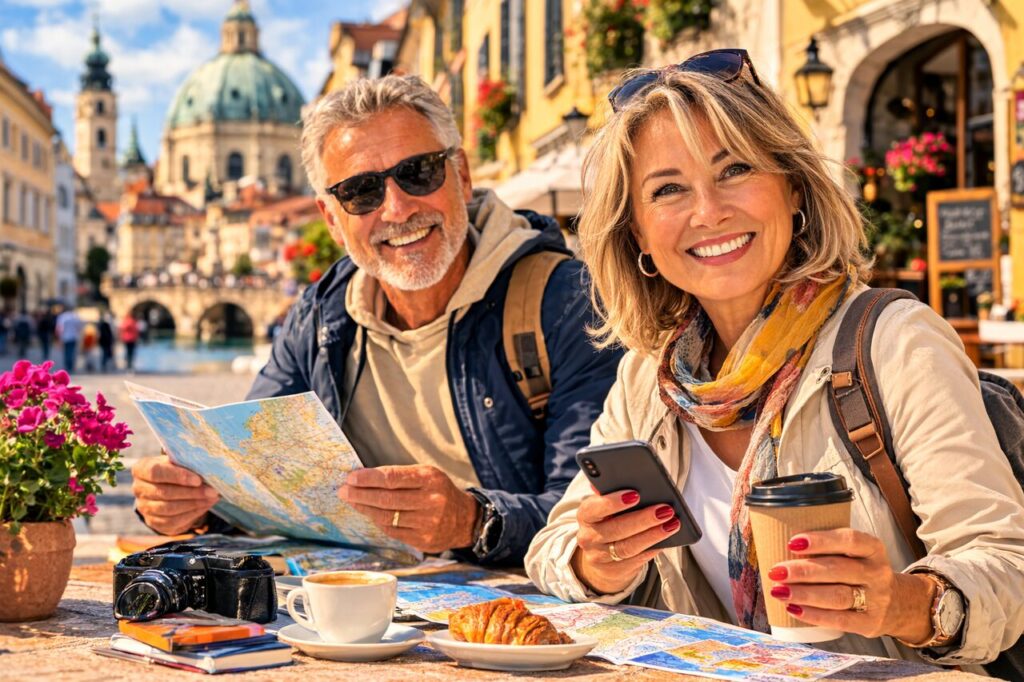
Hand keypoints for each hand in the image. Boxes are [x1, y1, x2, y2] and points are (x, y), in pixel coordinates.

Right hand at [131, 454, 218, 534]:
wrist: (169, 488)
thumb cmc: (175, 470)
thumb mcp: (178, 462)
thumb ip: (186, 463)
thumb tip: (207, 468)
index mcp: (142, 469)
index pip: (155, 472)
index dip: (178, 476)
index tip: (198, 480)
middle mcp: (138, 488)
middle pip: (164, 492)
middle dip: (191, 492)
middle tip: (212, 491)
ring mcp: (144, 507)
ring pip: (169, 508)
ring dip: (194, 503)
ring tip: (211, 498)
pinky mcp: (153, 522)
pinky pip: (172, 521)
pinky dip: (192, 513)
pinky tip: (204, 505)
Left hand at [338, 465, 479, 553]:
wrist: (465, 519)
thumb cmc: (438, 491)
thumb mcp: (426, 475)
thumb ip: (399, 475)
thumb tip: (364, 477)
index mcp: (430, 479)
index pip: (392, 478)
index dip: (369, 478)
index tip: (351, 477)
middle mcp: (430, 501)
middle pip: (387, 499)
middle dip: (361, 494)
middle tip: (344, 490)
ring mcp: (427, 523)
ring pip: (387, 517)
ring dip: (365, 509)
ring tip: (352, 501)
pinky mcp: (423, 541)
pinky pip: (392, 531)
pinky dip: (378, 522)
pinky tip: (370, 514)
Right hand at [572, 488, 679, 594]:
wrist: (600, 557)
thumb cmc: (607, 522)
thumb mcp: (603, 508)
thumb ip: (609, 494)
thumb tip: (620, 476)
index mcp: (585, 516)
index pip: (594, 508)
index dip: (613, 502)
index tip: (635, 494)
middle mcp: (588, 538)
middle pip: (616, 529)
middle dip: (643, 519)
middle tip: (665, 509)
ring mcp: (600, 557)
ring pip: (628, 547)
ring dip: (653, 535)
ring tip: (673, 524)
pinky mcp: (615, 572)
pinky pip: (637, 560)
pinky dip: (653, 549)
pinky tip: (667, 540)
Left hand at [767, 528, 934, 642]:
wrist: (896, 603)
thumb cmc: (860, 570)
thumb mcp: (854, 553)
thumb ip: (827, 547)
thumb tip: (779, 543)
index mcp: (873, 548)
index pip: (849, 540)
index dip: (820, 541)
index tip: (792, 543)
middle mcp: (878, 572)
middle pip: (838, 570)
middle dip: (803, 570)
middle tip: (776, 571)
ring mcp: (877, 599)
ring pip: (837, 596)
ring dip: (804, 594)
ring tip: (778, 591)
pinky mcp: (870, 623)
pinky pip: (840, 620)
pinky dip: (814, 615)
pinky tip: (793, 609)